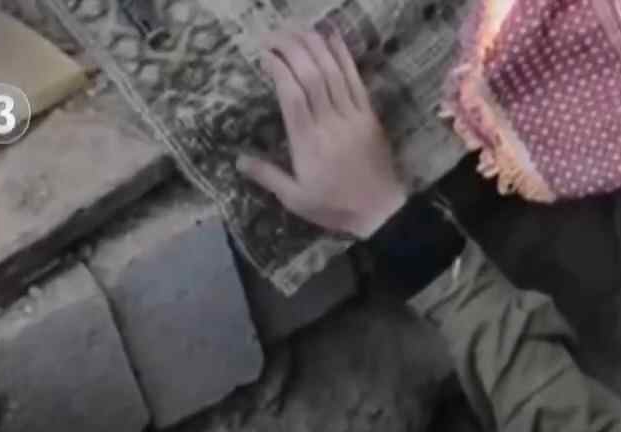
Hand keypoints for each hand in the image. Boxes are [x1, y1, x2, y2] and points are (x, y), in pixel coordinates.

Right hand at [237, 26, 408, 237]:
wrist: (382, 212)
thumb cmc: (335, 207)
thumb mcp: (295, 199)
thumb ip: (268, 177)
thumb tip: (238, 160)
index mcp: (308, 142)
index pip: (292, 96)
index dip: (278, 69)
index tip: (264, 55)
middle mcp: (330, 123)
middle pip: (311, 76)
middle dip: (291, 49)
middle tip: (273, 36)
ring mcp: (352, 116)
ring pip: (333, 72)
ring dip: (314, 46)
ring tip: (296, 29)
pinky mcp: (369, 115)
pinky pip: (355, 80)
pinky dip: (343, 56)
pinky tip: (332, 38)